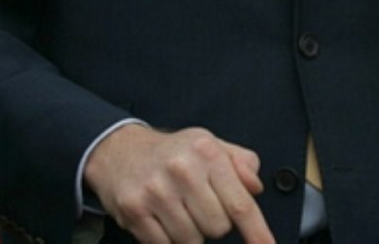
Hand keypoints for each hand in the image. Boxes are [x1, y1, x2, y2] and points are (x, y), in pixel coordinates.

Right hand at [83, 124, 273, 243]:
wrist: (121, 151)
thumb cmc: (175, 152)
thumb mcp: (211, 144)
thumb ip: (241, 163)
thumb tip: (255, 188)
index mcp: (207, 151)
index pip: (240, 202)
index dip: (256, 230)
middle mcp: (183, 170)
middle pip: (218, 227)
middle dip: (215, 223)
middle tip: (201, 204)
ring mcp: (157, 191)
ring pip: (192, 240)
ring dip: (191, 233)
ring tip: (181, 209)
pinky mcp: (135, 211)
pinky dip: (169, 239)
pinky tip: (164, 218)